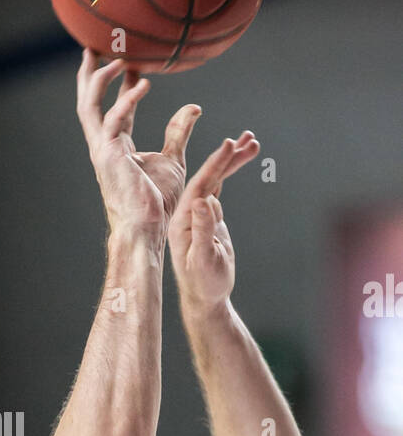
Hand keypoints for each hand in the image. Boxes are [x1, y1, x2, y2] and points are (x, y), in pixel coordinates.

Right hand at [76, 49, 202, 239]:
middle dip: (89, 75)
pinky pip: (113, 120)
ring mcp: (102, 150)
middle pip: (88, 102)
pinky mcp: (109, 156)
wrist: (148, 227)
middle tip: (93, 47)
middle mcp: (104, 145)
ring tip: (118, 60)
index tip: (130, 63)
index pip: (115, 107)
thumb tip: (194, 108)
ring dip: (98, 81)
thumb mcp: (173, 159)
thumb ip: (179, 131)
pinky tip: (143, 84)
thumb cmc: (157, 202)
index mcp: (116, 146)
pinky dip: (126, 100)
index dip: (121, 84)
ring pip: (89, 107)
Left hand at [167, 130, 259, 312]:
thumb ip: (202, 230)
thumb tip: (203, 201)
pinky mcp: (210, 216)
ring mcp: (200, 213)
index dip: (214, 165)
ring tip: (252, 142)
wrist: (204, 297)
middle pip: (209, 177)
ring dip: (232, 161)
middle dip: (227, 157)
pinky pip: (220, 188)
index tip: (228, 145)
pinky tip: (240, 157)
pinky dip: (231, 173)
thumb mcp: (203, 259)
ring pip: (216, 179)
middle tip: (247, 138)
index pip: (199, 186)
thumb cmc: (203, 283)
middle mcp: (189, 212)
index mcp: (183, 220)